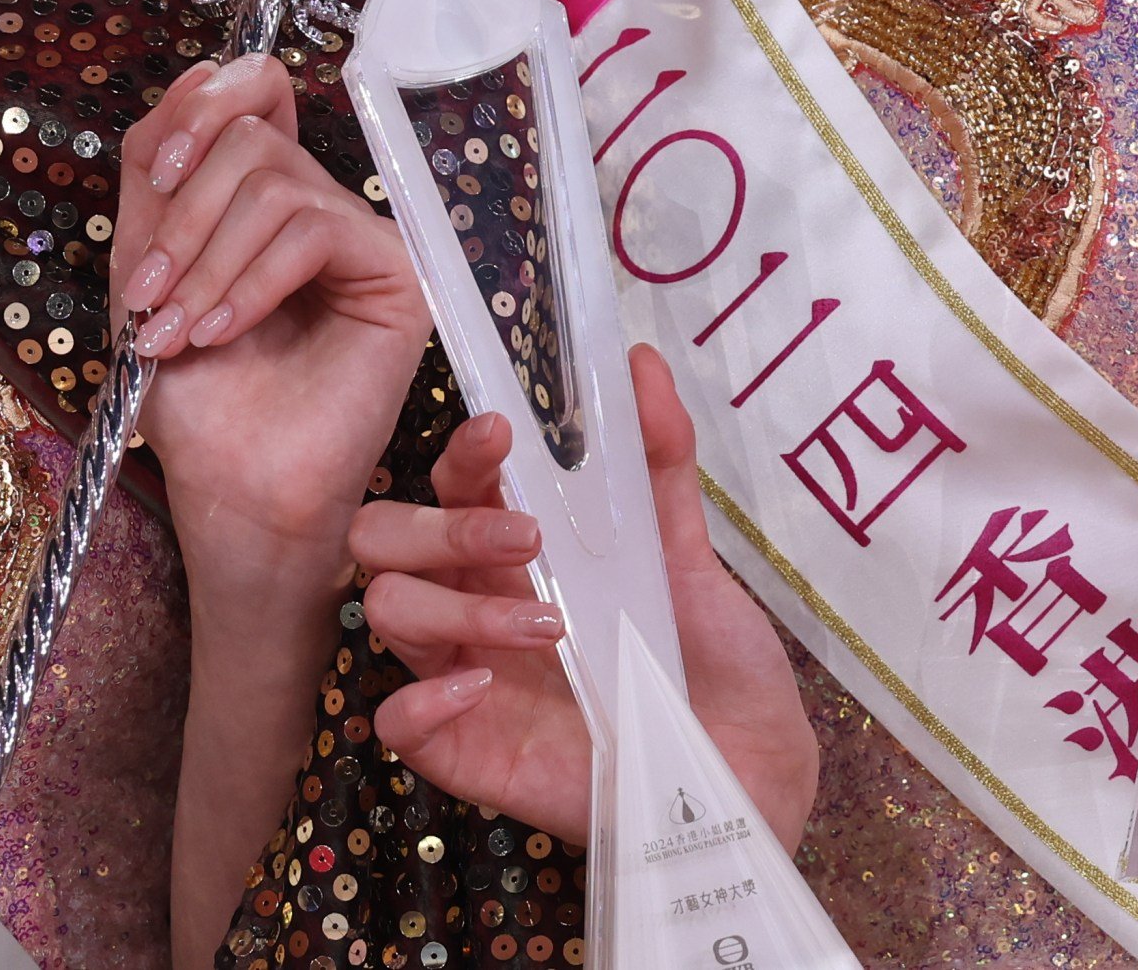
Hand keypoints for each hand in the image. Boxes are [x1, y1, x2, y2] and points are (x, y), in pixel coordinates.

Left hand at [113, 49, 430, 570]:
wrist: (230, 487)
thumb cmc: (194, 394)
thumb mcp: (147, 263)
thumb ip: (160, 170)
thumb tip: (198, 76)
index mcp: (264, 195)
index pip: (256, 91)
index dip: (201, 109)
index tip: (157, 173)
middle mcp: (320, 205)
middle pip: (253, 138)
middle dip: (183, 215)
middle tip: (147, 291)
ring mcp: (361, 240)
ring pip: (275, 184)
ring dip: (205, 261)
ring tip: (175, 329)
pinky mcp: (396, 280)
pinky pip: (313, 232)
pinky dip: (250, 281)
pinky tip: (220, 332)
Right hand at [348, 344, 815, 847]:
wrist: (752, 773)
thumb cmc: (714, 663)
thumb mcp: (690, 557)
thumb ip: (660, 465)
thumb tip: (643, 363)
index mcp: (517, 552)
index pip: (449, 483)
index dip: (460, 454)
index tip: (502, 434)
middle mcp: (476, 604)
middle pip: (386, 538)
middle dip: (442, 523)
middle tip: (527, 537)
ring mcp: (464, 677)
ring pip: (388, 611)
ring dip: (454, 603)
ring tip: (547, 625)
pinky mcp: (466, 752)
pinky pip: (395, 720)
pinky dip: (422, 697)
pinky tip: (481, 687)